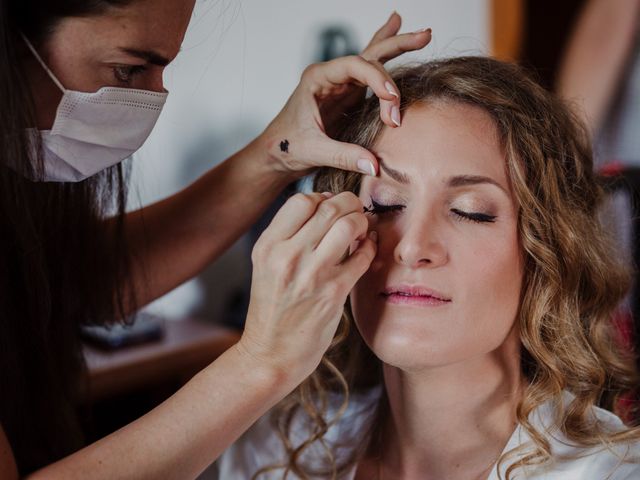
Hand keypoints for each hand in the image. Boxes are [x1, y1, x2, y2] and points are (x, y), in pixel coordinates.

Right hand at [236, 192, 376, 382]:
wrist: (271, 353)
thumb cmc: (273, 308)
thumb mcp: (267, 266)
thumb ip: (289, 235)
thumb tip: (324, 203)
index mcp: (268, 246)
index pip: (302, 200)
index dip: (323, 197)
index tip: (331, 206)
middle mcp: (287, 257)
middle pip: (329, 207)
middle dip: (349, 203)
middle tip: (356, 211)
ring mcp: (311, 275)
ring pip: (348, 225)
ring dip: (361, 222)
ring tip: (362, 229)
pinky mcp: (334, 293)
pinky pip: (363, 256)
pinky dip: (370, 247)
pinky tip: (368, 248)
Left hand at [260, 12, 430, 177]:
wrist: (276, 154)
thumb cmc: (287, 147)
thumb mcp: (314, 151)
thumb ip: (344, 156)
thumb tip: (375, 164)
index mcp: (317, 79)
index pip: (355, 67)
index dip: (377, 80)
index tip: (392, 101)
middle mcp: (331, 76)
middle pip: (368, 55)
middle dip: (396, 46)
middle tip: (424, 37)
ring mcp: (342, 85)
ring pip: (373, 60)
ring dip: (397, 47)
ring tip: (423, 35)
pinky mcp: (350, 97)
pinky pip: (371, 75)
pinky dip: (386, 58)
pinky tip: (397, 33)